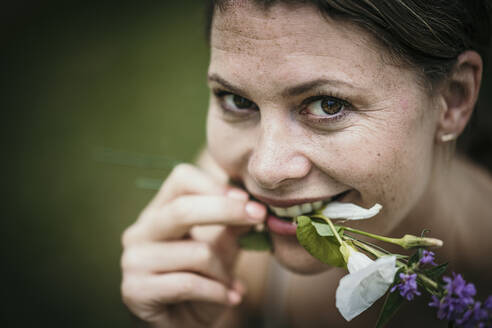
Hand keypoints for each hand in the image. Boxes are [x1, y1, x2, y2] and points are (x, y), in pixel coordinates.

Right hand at [121, 164, 265, 327]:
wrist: (183, 325)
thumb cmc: (202, 282)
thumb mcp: (222, 249)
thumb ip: (232, 226)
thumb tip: (253, 205)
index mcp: (158, 213)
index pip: (181, 179)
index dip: (215, 186)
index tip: (247, 201)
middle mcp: (140, 232)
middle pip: (182, 209)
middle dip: (226, 211)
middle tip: (259, 217)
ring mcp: (133, 260)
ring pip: (195, 252)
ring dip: (224, 271)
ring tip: (232, 285)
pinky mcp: (135, 290)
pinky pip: (189, 284)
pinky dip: (218, 292)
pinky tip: (230, 298)